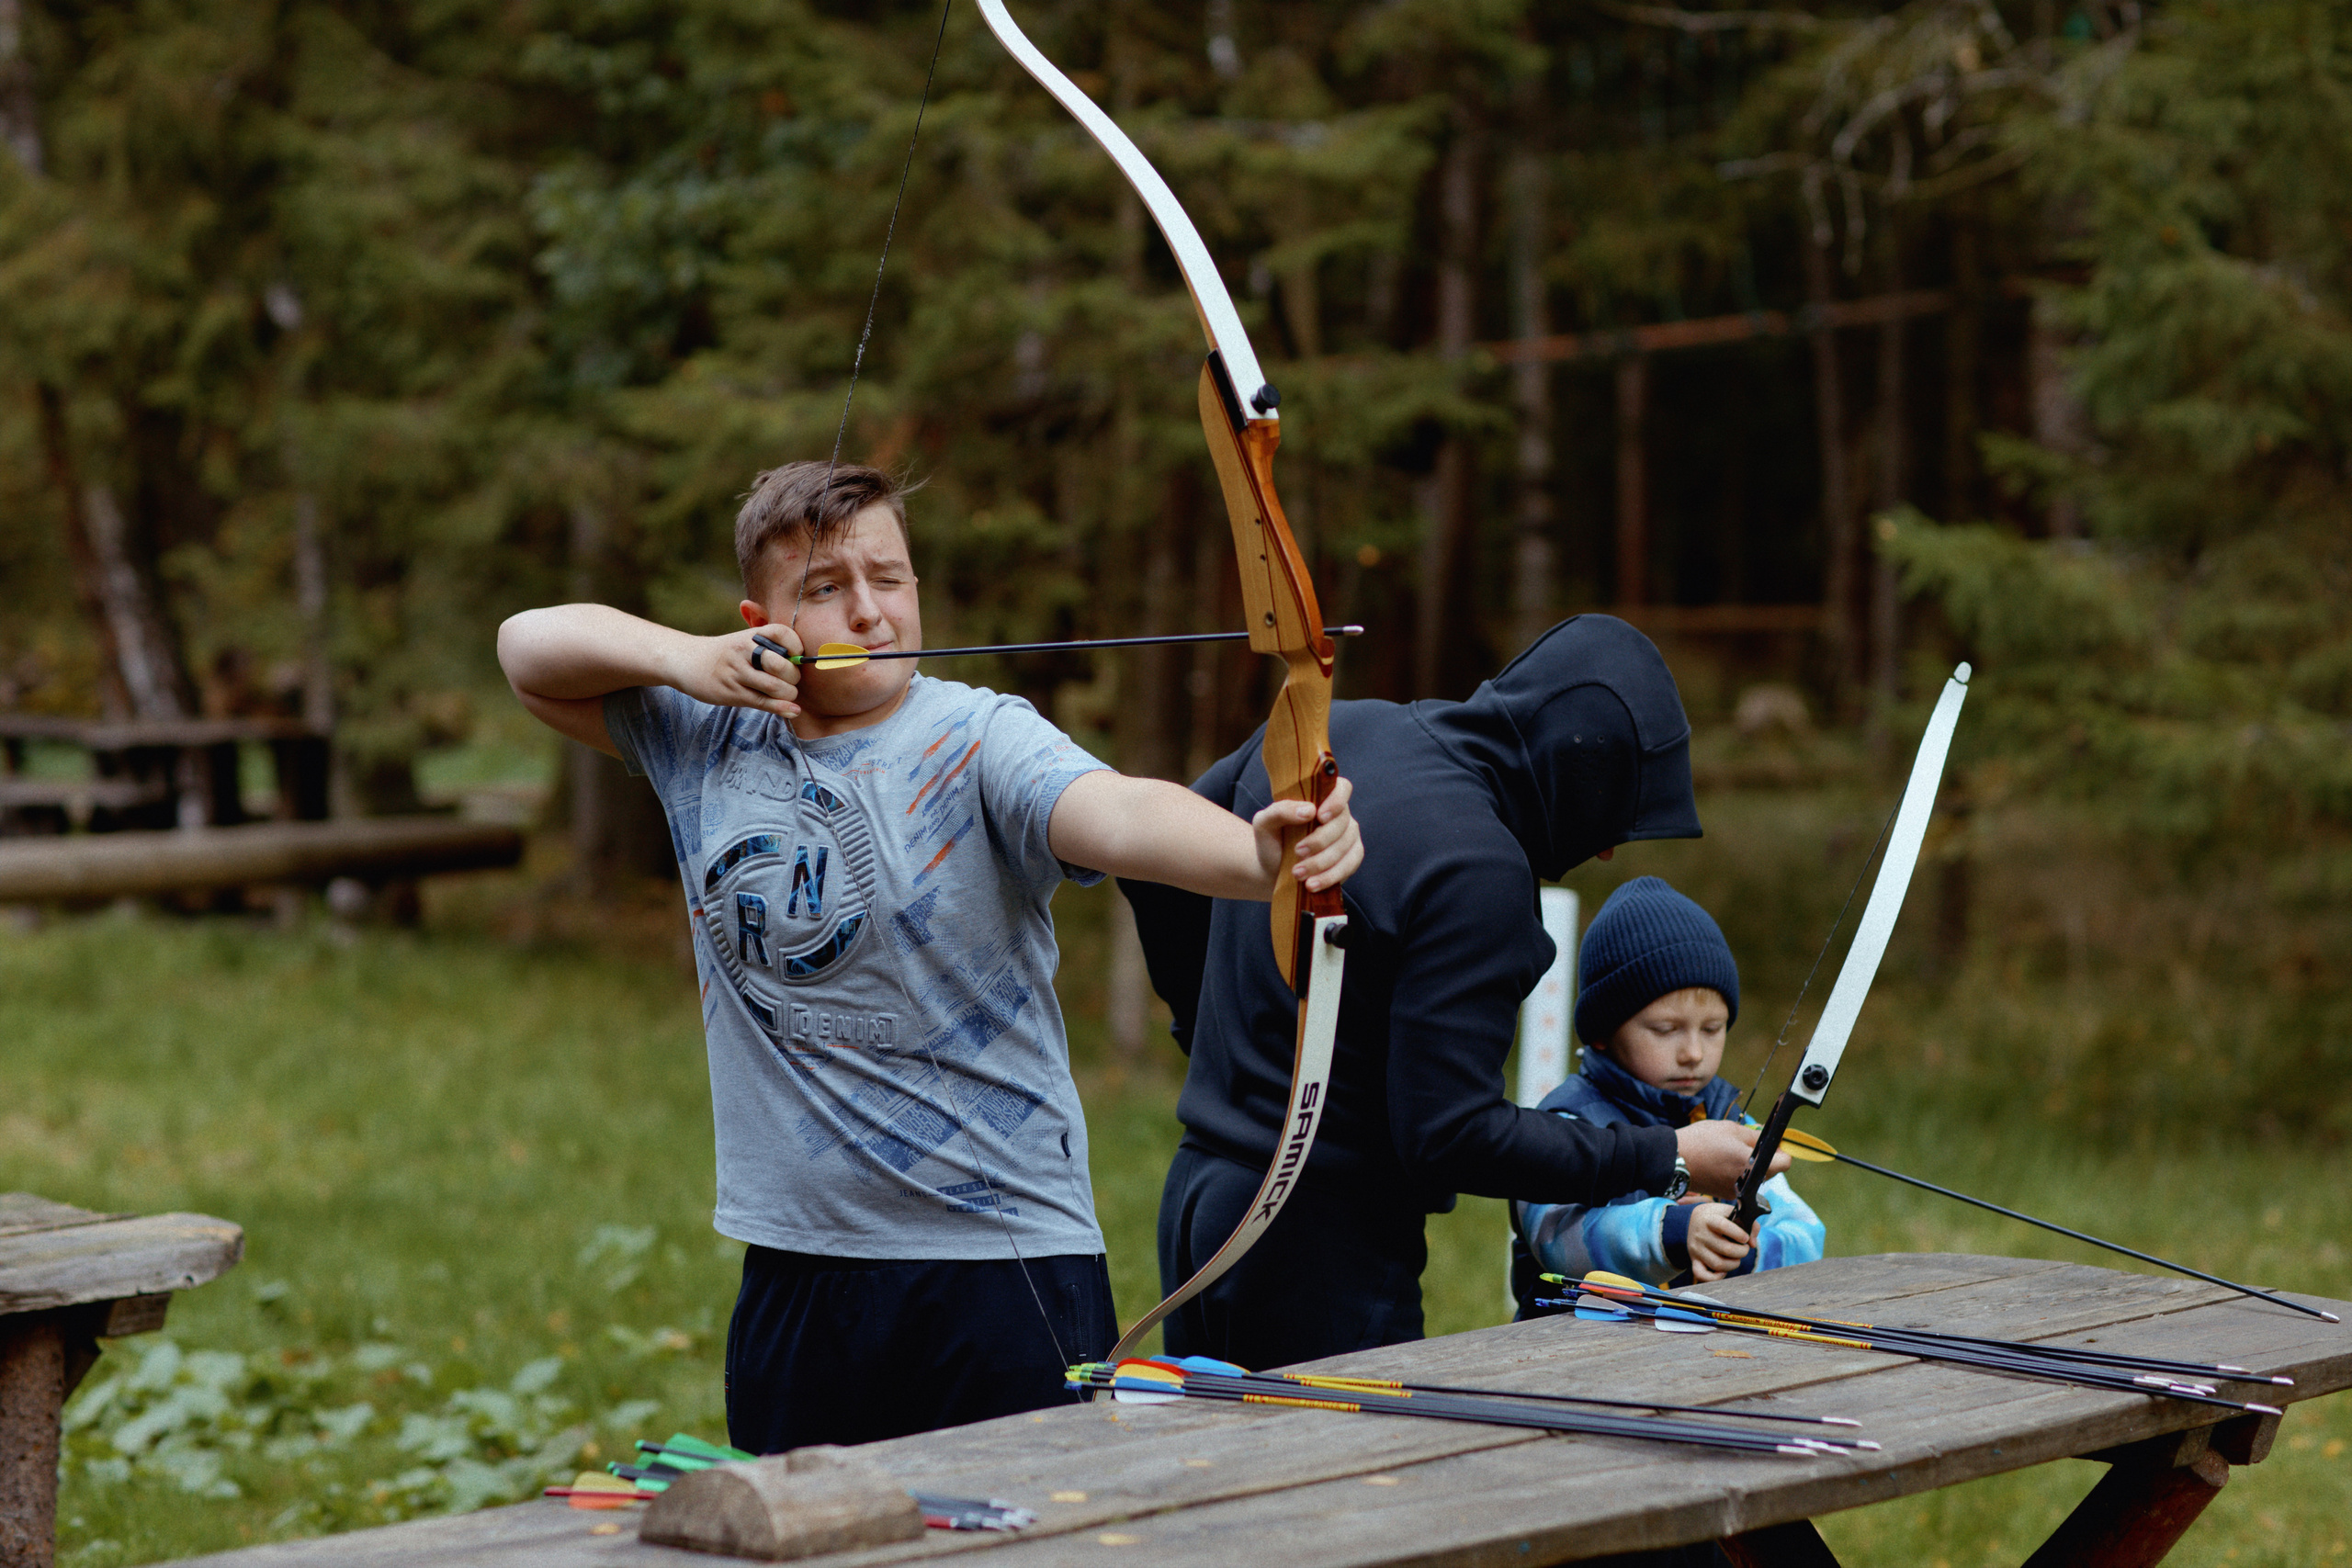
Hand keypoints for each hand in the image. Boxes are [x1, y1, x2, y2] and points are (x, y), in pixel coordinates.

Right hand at [675, 625, 802, 719]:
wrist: (688, 662)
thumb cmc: (726, 654)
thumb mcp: (745, 640)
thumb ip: (771, 647)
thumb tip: (802, 662)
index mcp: (751, 635)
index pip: (783, 634)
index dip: (797, 647)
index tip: (796, 656)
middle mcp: (744, 651)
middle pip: (782, 665)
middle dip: (794, 677)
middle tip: (790, 681)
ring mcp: (737, 672)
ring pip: (775, 687)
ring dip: (789, 694)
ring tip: (786, 694)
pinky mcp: (732, 693)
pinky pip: (763, 702)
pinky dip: (782, 708)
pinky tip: (792, 711)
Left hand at [1249, 776, 1362, 895]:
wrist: (1273, 869)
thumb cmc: (1271, 840)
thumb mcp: (1265, 823)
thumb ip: (1281, 810)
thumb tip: (1308, 811)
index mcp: (1322, 797)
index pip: (1342, 788)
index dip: (1336, 800)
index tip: (1320, 816)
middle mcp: (1340, 814)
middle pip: (1342, 822)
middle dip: (1320, 841)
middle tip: (1297, 852)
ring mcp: (1349, 836)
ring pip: (1345, 846)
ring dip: (1321, 862)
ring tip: (1298, 873)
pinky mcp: (1351, 858)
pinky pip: (1349, 865)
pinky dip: (1330, 876)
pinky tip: (1312, 883)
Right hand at [1673, 1119, 1786, 1199]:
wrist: (1673, 1159)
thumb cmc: (1702, 1140)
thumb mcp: (1731, 1129)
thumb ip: (1756, 1135)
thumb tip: (1771, 1139)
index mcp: (1753, 1164)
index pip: (1784, 1163)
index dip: (1782, 1151)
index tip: (1773, 1143)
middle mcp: (1748, 1182)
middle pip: (1771, 1171)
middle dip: (1766, 1158)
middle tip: (1749, 1144)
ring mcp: (1737, 1191)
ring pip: (1755, 1178)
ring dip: (1751, 1167)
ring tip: (1732, 1153)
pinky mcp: (1725, 1194)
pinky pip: (1741, 1184)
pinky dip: (1738, 1174)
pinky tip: (1722, 1163)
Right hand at [1682, 1201, 1751, 1282]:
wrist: (1695, 1219)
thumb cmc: (1719, 1217)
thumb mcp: (1731, 1212)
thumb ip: (1749, 1223)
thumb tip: (1752, 1244)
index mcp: (1709, 1219)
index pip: (1723, 1226)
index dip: (1738, 1234)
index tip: (1745, 1238)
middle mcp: (1700, 1234)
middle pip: (1726, 1249)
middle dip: (1742, 1251)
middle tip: (1744, 1248)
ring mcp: (1696, 1249)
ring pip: (1718, 1264)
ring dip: (1733, 1264)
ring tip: (1736, 1258)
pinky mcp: (1694, 1260)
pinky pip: (1701, 1275)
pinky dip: (1715, 1278)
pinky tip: (1723, 1271)